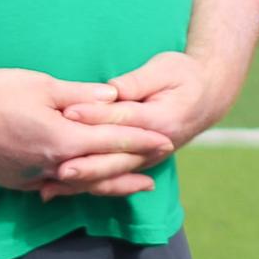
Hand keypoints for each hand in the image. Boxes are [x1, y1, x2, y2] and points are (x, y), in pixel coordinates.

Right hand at [0, 68, 175, 196]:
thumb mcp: (42, 86)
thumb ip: (80, 95)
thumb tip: (114, 98)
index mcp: (62, 139)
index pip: (112, 142)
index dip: (142, 141)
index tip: (166, 140)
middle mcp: (52, 165)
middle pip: (104, 169)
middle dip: (136, 164)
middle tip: (163, 160)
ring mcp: (34, 178)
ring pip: (83, 184)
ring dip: (113, 183)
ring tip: (138, 183)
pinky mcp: (18, 183)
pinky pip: (59, 188)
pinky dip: (81, 187)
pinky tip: (90, 185)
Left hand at [50, 50, 233, 200]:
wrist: (208, 97)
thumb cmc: (184, 76)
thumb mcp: (165, 69)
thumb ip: (138, 81)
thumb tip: (112, 89)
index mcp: (162, 120)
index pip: (123, 119)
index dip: (95, 115)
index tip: (68, 112)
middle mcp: (155, 147)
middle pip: (115, 159)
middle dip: (84, 164)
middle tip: (55, 166)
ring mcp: (146, 159)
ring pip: (110, 176)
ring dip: (80, 183)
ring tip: (49, 187)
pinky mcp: (137, 164)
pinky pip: (110, 179)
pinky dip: (85, 186)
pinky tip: (58, 190)